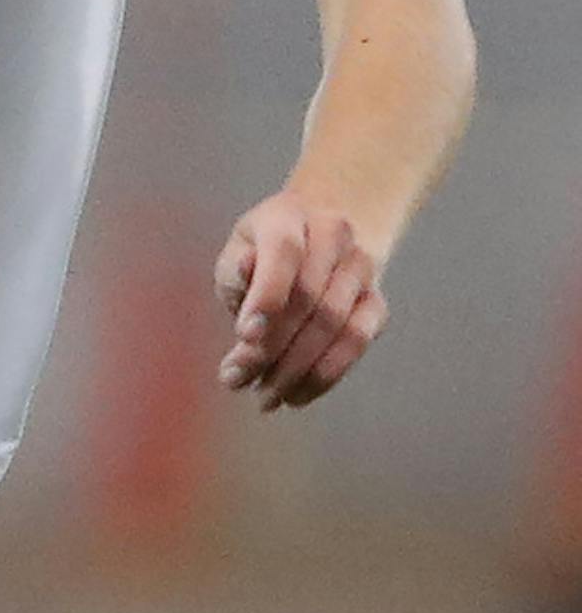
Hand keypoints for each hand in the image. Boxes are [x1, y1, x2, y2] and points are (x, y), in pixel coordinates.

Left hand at [214, 197, 385, 410]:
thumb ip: (236, 276)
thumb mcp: (239, 250)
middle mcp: (335, 236)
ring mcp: (362, 268)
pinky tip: (295, 396)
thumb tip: (246, 303)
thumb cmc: (264, 250)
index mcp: (291, 216)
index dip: (266, 296)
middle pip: (309, 298)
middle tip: (236, 380)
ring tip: (262, 397)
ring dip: (295, 369)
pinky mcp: (376, 302)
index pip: (285, 253)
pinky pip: (357, 342)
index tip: (243, 337)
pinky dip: (325, 375)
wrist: (317, 235)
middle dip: (270, 347)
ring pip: (335, 325)